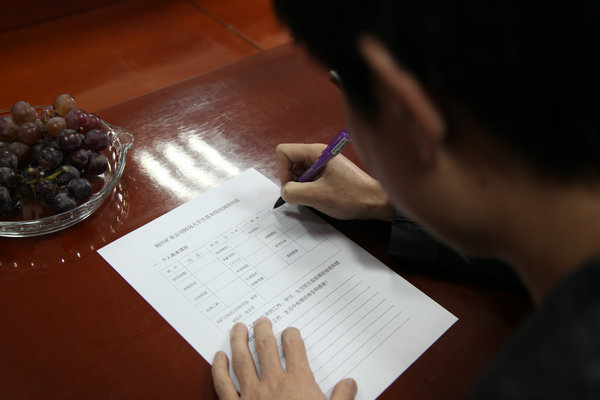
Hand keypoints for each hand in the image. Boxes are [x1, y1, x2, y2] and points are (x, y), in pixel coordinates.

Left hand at [212, 318, 356, 399]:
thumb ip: (341, 397)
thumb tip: (350, 383)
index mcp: (298, 382)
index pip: (294, 347)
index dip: (291, 335)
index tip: (290, 332)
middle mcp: (274, 383)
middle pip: (266, 347)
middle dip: (263, 330)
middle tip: (261, 321)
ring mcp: (252, 394)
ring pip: (242, 360)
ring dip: (239, 342)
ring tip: (238, 328)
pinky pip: (224, 385)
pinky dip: (219, 369)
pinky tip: (218, 358)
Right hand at [276, 143, 392, 220]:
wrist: (375, 202)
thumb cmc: (352, 196)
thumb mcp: (316, 196)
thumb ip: (292, 192)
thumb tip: (284, 192)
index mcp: (316, 152)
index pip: (283, 152)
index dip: (283, 171)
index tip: (294, 187)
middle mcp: (318, 155)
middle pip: (289, 162)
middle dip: (292, 181)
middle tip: (306, 194)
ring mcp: (323, 164)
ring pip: (298, 172)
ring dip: (301, 187)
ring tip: (316, 196)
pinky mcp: (327, 174)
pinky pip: (308, 179)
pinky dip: (309, 190)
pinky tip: (321, 197)